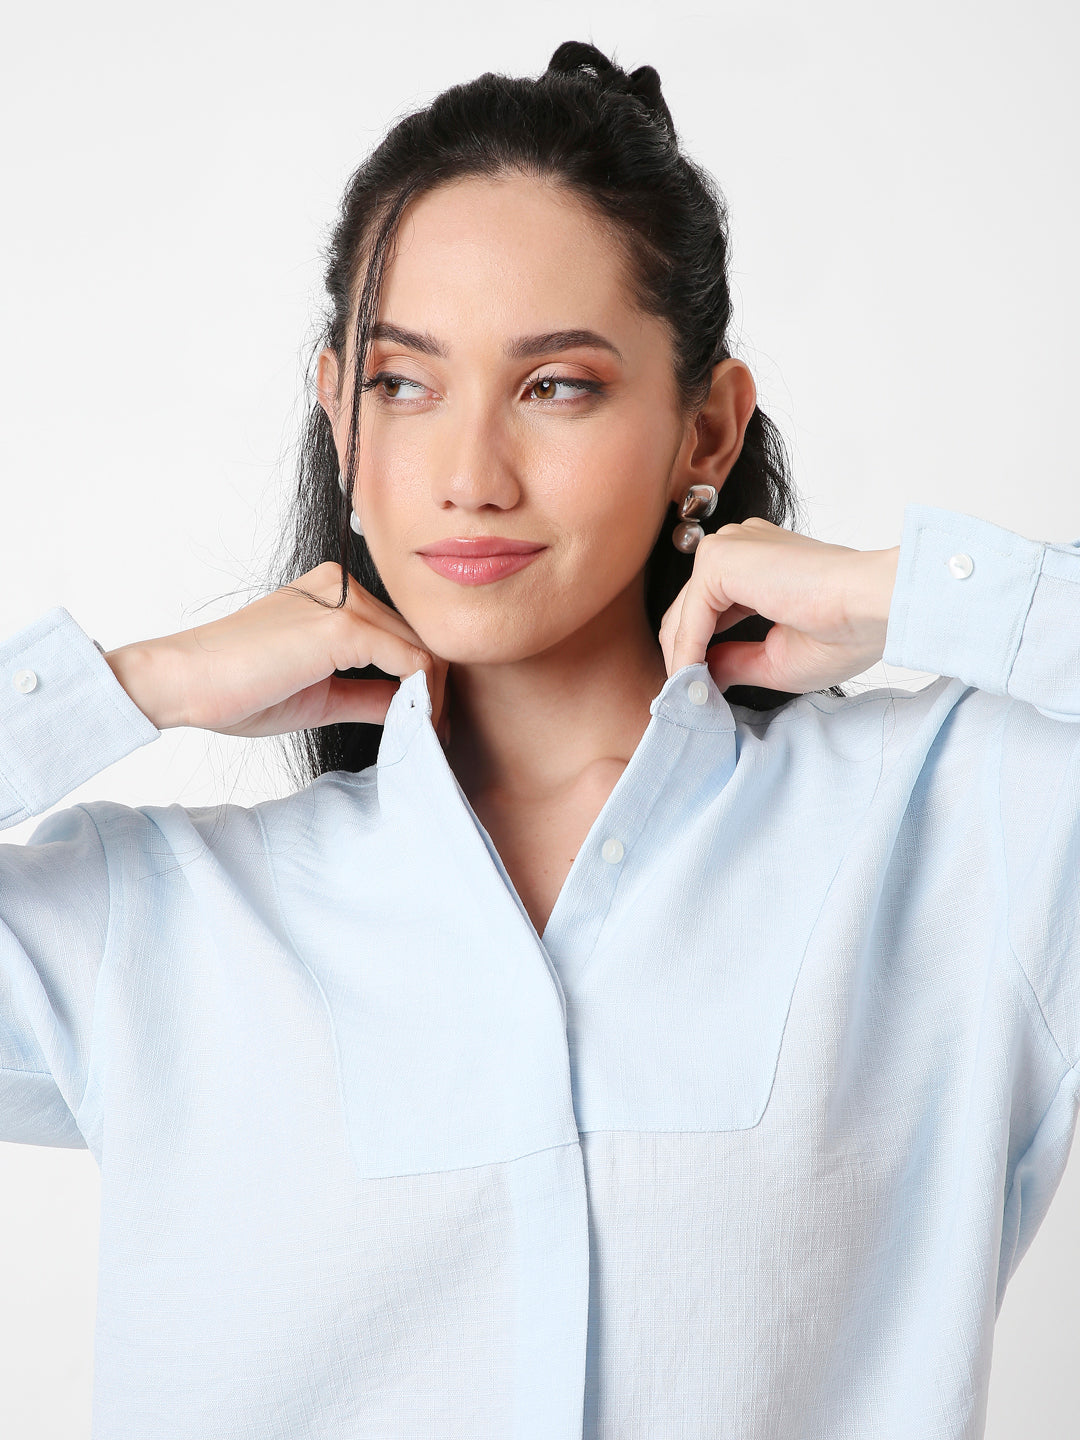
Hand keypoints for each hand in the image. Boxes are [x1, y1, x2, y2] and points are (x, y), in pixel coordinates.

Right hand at [104, 562, 450, 743]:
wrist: (182, 682)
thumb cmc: (234, 690)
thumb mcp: (318, 694)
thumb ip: (366, 695)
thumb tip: (409, 708)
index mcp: (333, 593)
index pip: (399, 632)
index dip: (423, 680)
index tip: (427, 722)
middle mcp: (342, 586)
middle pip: (418, 637)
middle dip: (435, 690)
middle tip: (435, 735)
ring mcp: (344, 602)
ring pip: (422, 648)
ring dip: (433, 698)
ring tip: (426, 737)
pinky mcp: (343, 627)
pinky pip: (411, 661)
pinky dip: (422, 698)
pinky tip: (416, 725)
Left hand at [659, 518, 900, 694]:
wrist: (875, 607)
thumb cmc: (846, 631)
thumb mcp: (776, 657)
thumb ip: (734, 661)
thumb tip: (698, 673)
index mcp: (758, 561)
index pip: (708, 609)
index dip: (697, 653)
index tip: (699, 692)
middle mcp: (740, 546)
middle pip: (689, 611)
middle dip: (684, 657)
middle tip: (689, 700)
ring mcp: (729, 547)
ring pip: (683, 614)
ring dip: (682, 658)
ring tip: (692, 698)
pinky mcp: (719, 559)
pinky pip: (688, 616)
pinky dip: (686, 652)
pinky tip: (693, 680)